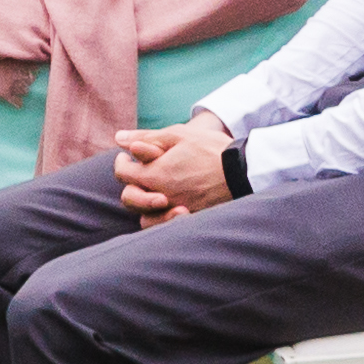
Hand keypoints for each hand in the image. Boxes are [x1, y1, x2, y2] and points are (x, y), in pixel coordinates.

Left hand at [111, 115, 234, 221]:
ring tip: (154, 191)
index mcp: (156, 175)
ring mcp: (176, 211)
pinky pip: (166, 227)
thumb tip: (119, 138)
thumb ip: (146, 138)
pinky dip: (162, 218)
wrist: (243, 170)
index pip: (122, 174)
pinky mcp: (190, 220)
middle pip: (130, 199)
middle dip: (131, 185)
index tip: (127, 157)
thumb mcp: (177, 135)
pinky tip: (170, 204)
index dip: (121, 163)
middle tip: (139, 172)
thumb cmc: (211, 149)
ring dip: (145, 206)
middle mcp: (163, 197)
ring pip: (146, 219)